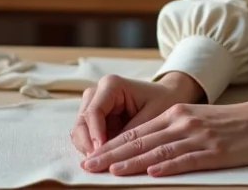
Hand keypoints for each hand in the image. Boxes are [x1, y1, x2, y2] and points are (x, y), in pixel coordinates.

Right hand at [69, 72, 202, 155]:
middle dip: (87, 142)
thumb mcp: (152, 116)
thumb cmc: (163, 101)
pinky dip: (90, 147)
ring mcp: (94, 105)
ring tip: (100, 163)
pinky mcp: (95, 119)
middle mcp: (98, 92)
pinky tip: (102, 158)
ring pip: (79, 129)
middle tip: (97, 162)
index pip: (94, 111)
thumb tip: (114, 153)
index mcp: (111, 85)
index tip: (101, 152)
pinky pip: (85, 135)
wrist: (167, 96)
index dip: (95, 133)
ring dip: (86, 147)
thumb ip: (131, 133)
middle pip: (82, 120)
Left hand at [80, 97, 247, 177]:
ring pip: (158, 150)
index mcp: (176, 114)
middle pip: (141, 140)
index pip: (137, 131)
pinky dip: (167, 166)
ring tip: (111, 171)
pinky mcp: (214, 152)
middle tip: (90, 165)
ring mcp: (198, 137)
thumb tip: (144, 150)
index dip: (113, 144)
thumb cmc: (231, 124)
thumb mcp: (197, 120)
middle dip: (113, 154)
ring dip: (132, 162)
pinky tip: (152, 172)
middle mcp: (183, 122)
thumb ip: (172, 131)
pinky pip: (186, 160)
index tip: (93, 155)